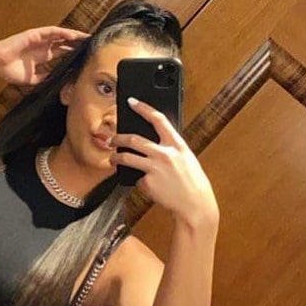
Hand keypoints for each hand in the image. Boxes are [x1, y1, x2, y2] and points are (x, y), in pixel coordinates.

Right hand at [0, 26, 87, 85]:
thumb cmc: (9, 70)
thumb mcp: (31, 79)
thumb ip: (44, 78)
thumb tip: (56, 81)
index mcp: (42, 57)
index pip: (62, 54)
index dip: (73, 54)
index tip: (85, 57)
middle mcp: (43, 47)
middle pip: (65, 43)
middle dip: (78, 44)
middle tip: (92, 45)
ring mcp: (40, 39)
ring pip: (61, 35)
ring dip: (73, 36)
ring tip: (86, 37)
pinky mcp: (35, 34)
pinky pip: (52, 32)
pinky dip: (62, 32)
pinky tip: (72, 34)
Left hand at [110, 98, 219, 226]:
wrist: (194, 203)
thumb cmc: (190, 181)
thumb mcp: (185, 158)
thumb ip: (170, 148)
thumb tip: (150, 143)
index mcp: (177, 144)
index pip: (158, 119)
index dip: (143, 108)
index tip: (132, 102)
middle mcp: (165, 153)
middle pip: (134, 139)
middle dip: (118, 138)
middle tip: (111, 139)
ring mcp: (154, 168)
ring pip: (127, 157)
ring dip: (115, 157)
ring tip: (112, 159)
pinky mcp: (147, 182)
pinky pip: (137, 179)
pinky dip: (140, 182)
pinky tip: (149, 186)